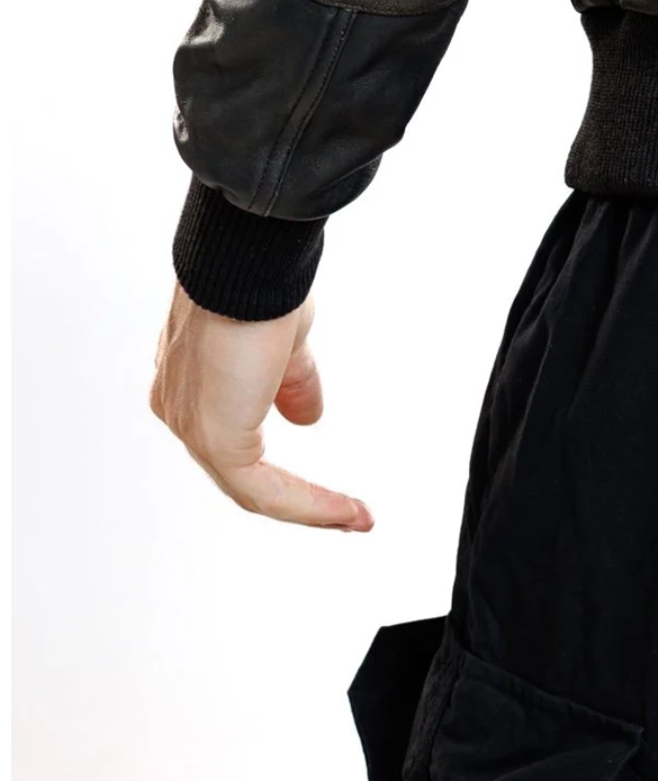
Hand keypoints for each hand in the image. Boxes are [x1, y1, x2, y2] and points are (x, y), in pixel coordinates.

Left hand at [150, 282, 372, 529]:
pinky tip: (343, 511)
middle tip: (341, 508)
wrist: (248, 264)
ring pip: (252, 487)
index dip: (276, 447)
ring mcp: (191, 425)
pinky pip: (263, 489)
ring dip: (308, 504)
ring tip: (352, 516)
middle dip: (296, 491)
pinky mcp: (216, 440)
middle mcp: (181, 405)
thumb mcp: (286, 341)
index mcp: (189, 378)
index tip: (317, 450)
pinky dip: (308, 503)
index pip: (233, 426)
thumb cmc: (259, 281)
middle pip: (240, 467)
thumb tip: (308, 418)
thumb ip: (292, 382)